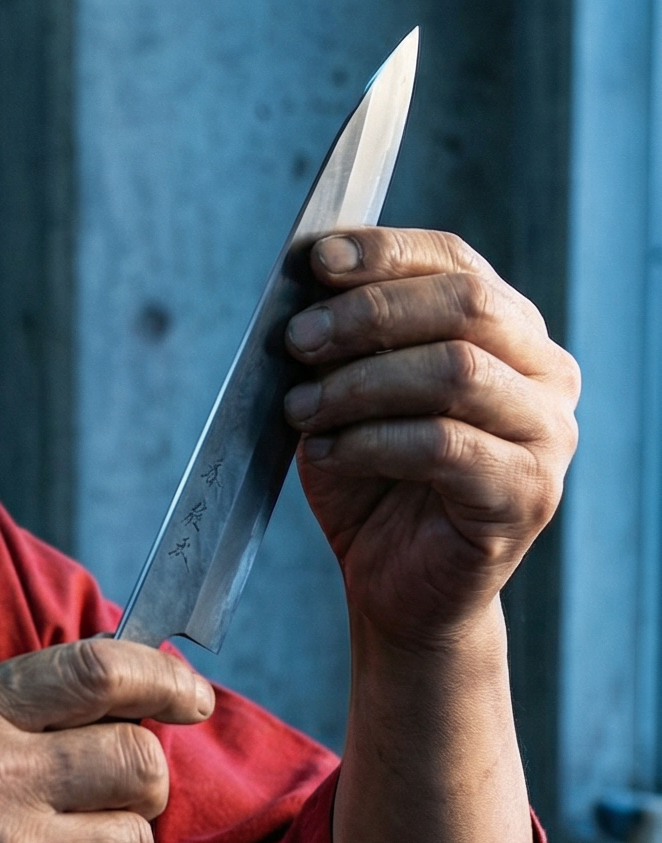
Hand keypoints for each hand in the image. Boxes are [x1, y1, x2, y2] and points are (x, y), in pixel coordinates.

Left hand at [283, 229, 579, 651]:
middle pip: (466, 306)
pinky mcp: (527, 495)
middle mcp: (546, 374)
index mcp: (511, 332)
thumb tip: (311, 279)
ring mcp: (547, 435)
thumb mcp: (350, 395)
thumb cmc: (374, 484)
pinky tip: (329, 451)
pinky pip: (445, 446)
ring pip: (456, 372)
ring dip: (361, 383)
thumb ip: (346, 339)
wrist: (397, 589)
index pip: (457, 263)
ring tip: (301, 408)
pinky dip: (374, 441)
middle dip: (368, 315)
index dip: (386, 253)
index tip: (317, 260)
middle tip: (296, 341)